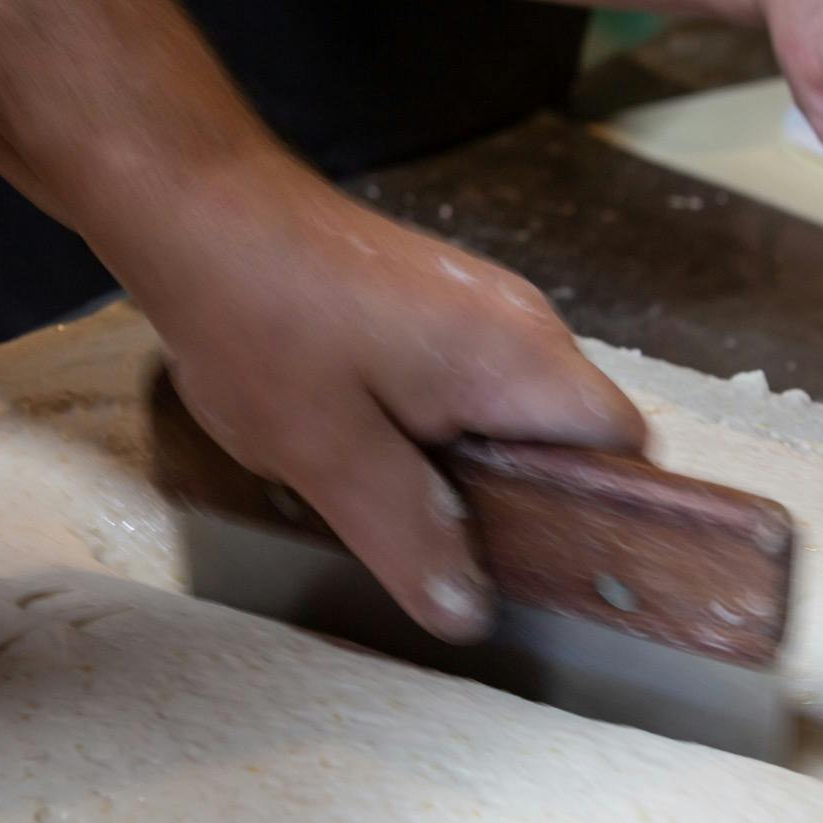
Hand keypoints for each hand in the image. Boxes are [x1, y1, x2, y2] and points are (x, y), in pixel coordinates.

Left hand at [99, 155, 647, 641]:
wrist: (198, 208)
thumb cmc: (262, 323)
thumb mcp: (331, 458)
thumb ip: (410, 538)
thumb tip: (471, 613)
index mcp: (522, 360)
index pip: (624, 451)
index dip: (598, 519)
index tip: (542, 571)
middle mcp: (523, 324)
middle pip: (571, 437)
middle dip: (522, 502)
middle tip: (454, 555)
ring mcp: (479, 307)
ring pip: (514, 414)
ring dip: (471, 469)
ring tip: (400, 508)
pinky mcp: (435, 303)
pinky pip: (469, 386)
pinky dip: (438, 430)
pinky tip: (371, 452)